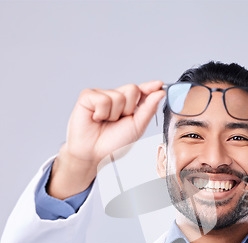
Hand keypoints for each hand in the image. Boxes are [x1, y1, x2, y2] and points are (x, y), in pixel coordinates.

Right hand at [48, 81, 164, 198]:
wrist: (94, 153)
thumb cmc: (113, 142)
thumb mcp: (137, 127)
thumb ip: (149, 109)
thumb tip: (160, 92)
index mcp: (129, 105)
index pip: (142, 90)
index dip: (150, 87)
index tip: (159, 85)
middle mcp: (116, 97)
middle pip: (132, 89)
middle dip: (129, 108)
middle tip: (118, 120)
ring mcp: (101, 95)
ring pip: (118, 95)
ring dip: (114, 114)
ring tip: (105, 122)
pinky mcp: (87, 96)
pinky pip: (103, 99)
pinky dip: (102, 112)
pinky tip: (96, 118)